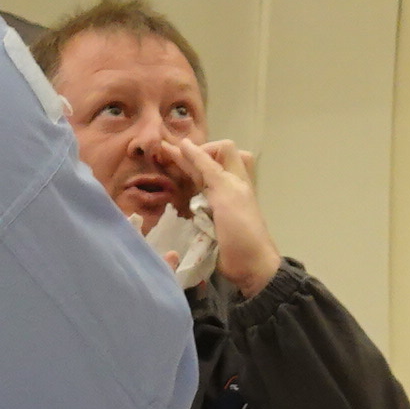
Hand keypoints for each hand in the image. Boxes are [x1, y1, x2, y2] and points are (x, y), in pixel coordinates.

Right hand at [140, 131, 277, 296]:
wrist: (249, 265)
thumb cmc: (240, 226)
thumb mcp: (224, 191)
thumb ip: (206, 167)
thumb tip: (185, 144)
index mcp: (236, 176)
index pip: (220, 150)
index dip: (202, 148)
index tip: (180, 153)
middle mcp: (227, 186)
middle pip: (207, 164)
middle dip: (186, 157)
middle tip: (160, 151)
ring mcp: (218, 204)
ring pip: (199, 180)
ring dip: (183, 173)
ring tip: (161, 164)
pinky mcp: (209, 220)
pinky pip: (194, 201)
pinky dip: (183, 193)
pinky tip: (169, 190)